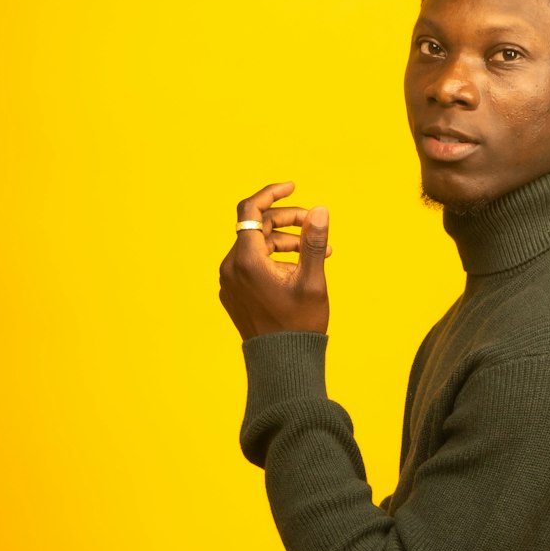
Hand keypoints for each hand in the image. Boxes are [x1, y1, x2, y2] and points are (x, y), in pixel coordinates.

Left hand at [219, 180, 331, 339]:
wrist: (281, 363)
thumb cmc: (298, 325)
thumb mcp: (312, 280)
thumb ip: (313, 242)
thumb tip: (319, 210)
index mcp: (246, 260)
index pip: (251, 211)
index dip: (272, 194)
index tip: (293, 187)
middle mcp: (232, 267)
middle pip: (257, 228)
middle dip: (288, 221)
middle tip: (315, 226)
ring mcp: (230, 282)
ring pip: (257, 246)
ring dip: (286, 242)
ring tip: (318, 252)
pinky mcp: (234, 293)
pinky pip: (252, 264)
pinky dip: (275, 258)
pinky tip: (299, 267)